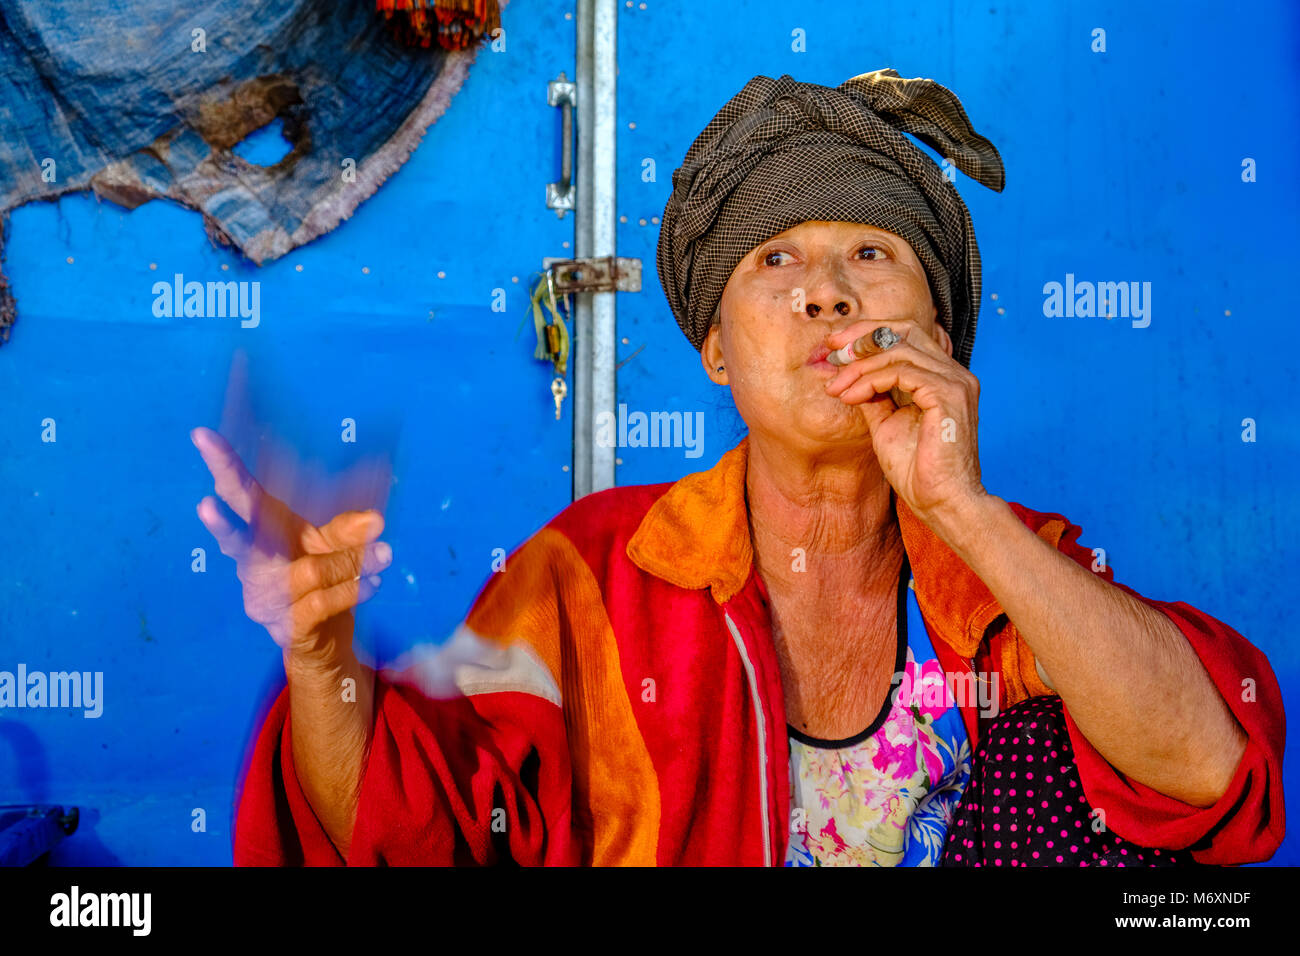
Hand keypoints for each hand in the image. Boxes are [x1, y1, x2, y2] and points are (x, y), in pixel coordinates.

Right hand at [190, 426, 391, 664]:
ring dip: (351, 561)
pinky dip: (353, 590)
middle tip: (207, 505)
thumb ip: (348, 530)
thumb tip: (374, 520)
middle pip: (242, 539)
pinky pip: (321, 603)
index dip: (222, 465)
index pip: (240, 494)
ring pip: (308, 572)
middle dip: (227, 524)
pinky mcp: (284, 626)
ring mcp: (263, 597)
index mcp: (264, 531)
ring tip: (384, 554)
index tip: (202, 435)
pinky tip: (373, 583)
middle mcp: (254, 563)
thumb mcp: (334, 545)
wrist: (321, 642)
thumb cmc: (323, 579)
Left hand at [822, 320, 988, 523]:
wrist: (941, 502)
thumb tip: (850, 374)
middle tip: (832, 348)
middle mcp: (954, 373)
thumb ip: (874, 395)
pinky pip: (902, 372)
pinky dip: (870, 380)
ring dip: (860, 366)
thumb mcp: (886, 423)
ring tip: (836, 387)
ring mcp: (955, 381)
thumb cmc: (917, 470)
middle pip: (905, 330)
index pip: (906, 335)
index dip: (869, 333)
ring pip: (899, 350)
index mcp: (942, 377)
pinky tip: (851, 397)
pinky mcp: (949, 394)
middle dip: (863, 335)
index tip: (836, 345)